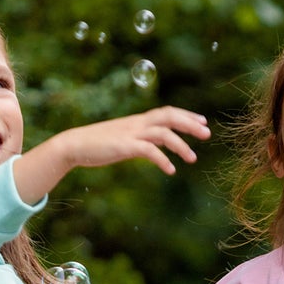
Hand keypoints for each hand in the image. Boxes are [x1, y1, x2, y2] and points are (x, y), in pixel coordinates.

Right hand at [61, 107, 210, 176]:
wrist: (75, 145)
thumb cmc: (99, 144)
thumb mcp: (123, 139)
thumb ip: (139, 140)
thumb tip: (152, 147)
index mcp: (139, 120)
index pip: (168, 112)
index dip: (187, 115)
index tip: (203, 122)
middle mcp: (138, 123)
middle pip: (170, 117)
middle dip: (190, 124)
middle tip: (208, 134)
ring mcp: (131, 134)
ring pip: (163, 133)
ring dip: (181, 145)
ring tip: (193, 159)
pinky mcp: (124, 146)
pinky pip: (149, 151)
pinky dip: (162, 159)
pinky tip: (170, 170)